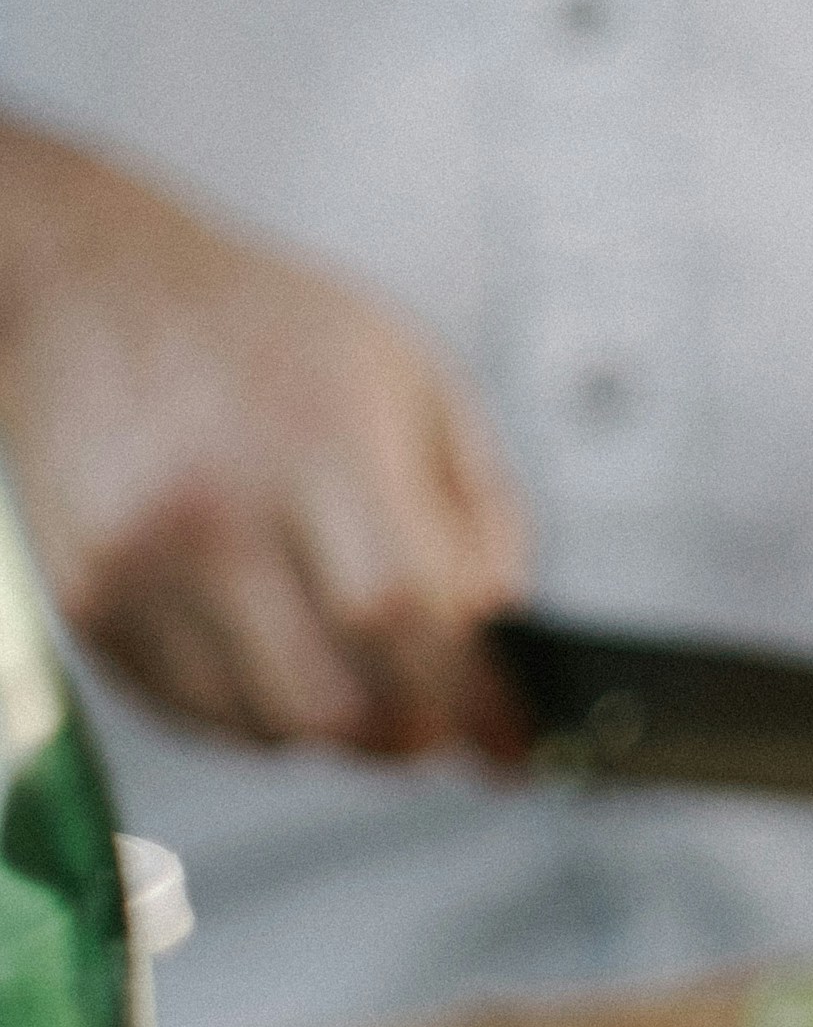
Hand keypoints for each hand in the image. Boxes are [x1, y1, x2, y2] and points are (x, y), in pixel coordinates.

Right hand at [0, 125, 528, 755]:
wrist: (90, 287)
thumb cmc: (271, 332)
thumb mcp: (423, 382)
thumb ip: (485, 517)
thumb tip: (509, 643)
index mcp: (317, 440)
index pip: (400, 613)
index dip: (472, 698)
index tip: (513, 739)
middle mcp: (213, 507)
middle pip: (335, 700)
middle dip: (414, 734)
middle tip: (445, 719)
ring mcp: (136, 562)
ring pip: (267, 728)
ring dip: (340, 730)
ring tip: (362, 671)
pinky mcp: (86, 600)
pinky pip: (196, 713)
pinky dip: (262, 714)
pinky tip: (286, 653)